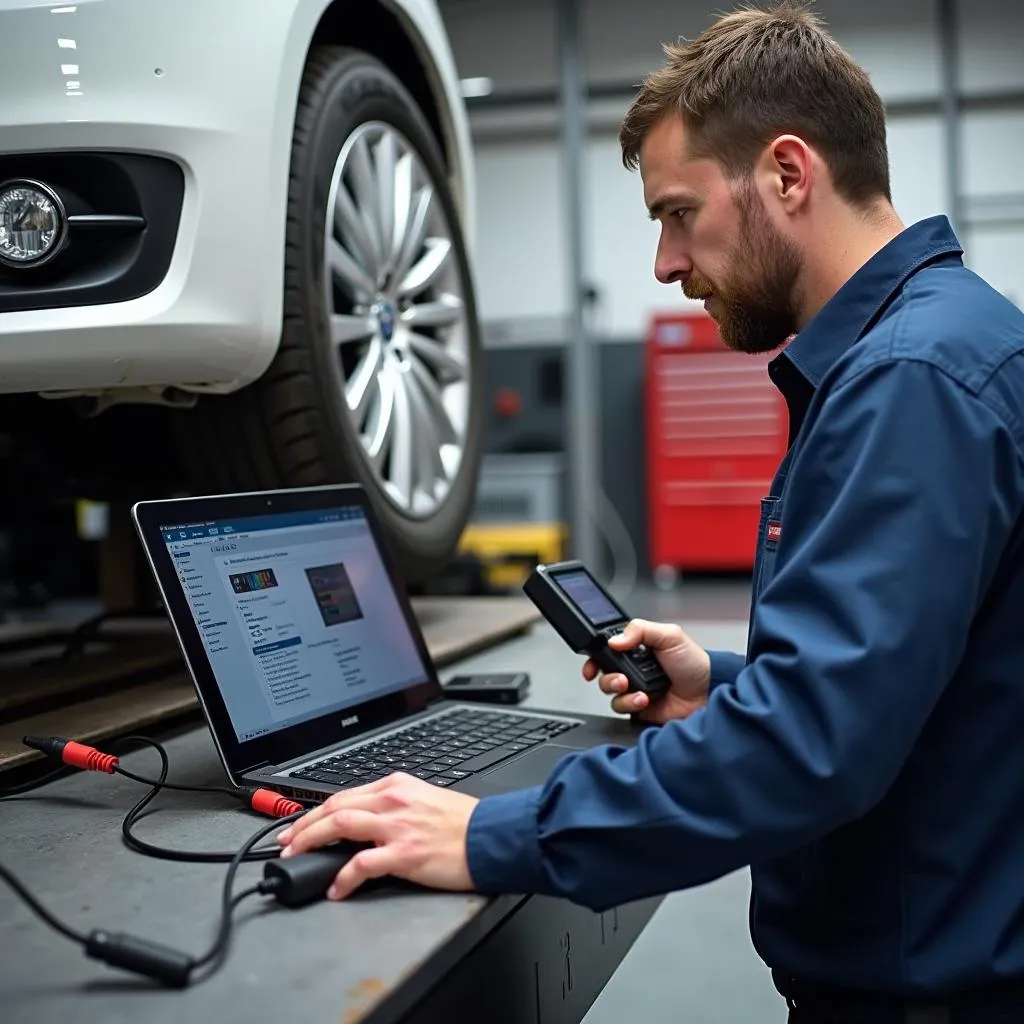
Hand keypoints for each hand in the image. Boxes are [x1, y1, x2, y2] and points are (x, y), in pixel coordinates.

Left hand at [274, 772, 479, 899]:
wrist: (493, 836)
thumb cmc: (465, 823)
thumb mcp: (426, 800)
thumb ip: (396, 806)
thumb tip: (368, 822)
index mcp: (397, 786)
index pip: (344, 795)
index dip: (315, 811)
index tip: (299, 824)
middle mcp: (393, 801)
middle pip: (334, 807)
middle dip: (302, 825)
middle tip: (285, 841)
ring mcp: (397, 827)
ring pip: (340, 826)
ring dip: (310, 841)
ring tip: (295, 857)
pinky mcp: (405, 854)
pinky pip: (361, 864)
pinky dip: (343, 877)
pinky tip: (336, 888)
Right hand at [582, 618, 710, 723]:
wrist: (708, 693)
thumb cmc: (694, 664)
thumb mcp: (670, 636)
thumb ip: (641, 630)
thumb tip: (615, 640)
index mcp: (638, 649)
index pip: (608, 650)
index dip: (596, 655)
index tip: (593, 661)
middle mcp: (634, 669)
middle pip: (604, 671)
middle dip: (606, 675)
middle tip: (620, 677)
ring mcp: (635, 689)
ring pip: (609, 691)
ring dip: (617, 689)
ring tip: (632, 688)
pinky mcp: (638, 708)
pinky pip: (621, 707)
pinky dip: (629, 703)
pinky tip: (643, 699)